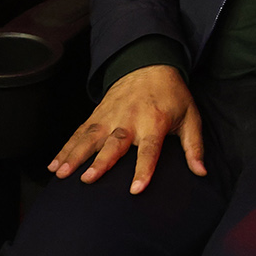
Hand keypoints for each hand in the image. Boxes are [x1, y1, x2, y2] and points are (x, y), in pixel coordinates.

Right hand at [49, 64, 205, 193]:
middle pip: (114, 143)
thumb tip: (202, 173)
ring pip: (90, 138)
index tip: (136, 189)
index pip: (149, 149)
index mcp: (155, 122)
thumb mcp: (191, 117)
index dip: (143, 169)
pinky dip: (64, 148)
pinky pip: (78, 133)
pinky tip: (53, 165)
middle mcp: (130, 119)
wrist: (149, 66)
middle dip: (100, 161)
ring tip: (60, 174)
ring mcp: (110, 116)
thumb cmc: (173, 96)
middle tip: (87, 179)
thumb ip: (195, 146)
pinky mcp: (96, 115)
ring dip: (74, 155)